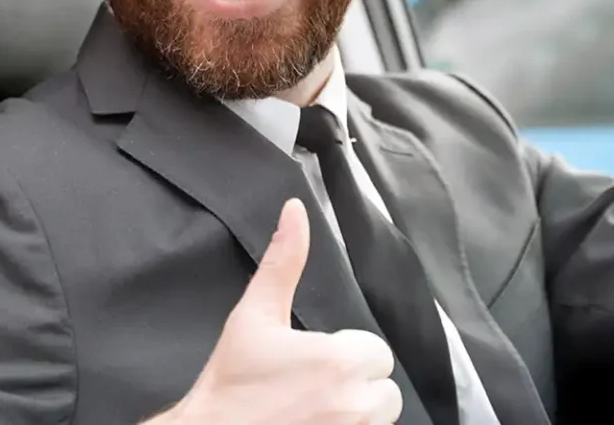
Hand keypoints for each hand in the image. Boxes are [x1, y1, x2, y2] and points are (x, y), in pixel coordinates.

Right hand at [148, 200, 404, 424]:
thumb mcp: (255, 316)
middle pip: (383, 388)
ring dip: (356, 412)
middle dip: (355, 385)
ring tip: (314, 409)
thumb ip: (284, 261)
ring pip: (379, 416)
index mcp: (339, 361)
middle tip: (310, 388)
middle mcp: (355, 403)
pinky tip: (314, 424)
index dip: (344, 354)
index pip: (375, 352)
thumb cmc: (230, 382)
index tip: (311, 363)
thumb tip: (296, 210)